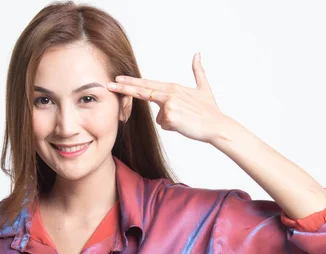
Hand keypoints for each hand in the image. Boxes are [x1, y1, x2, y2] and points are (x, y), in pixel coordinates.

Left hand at [107, 52, 235, 143]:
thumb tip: (197, 54)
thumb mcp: (204, 88)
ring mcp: (169, 104)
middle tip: (109, 84)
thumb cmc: (209, 110)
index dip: (132, 81)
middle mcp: (170, 93)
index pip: (148, 84)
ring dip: (170, 121)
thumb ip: (198, 71)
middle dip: (124, 87)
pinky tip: (184, 125)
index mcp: (174, 87)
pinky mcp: (169, 116)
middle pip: (142, 91)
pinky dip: (173, 127)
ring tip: (184, 120)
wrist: (216, 125)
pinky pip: (164, 125)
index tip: (119, 78)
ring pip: (159, 117)